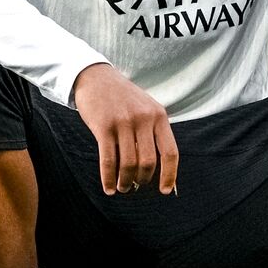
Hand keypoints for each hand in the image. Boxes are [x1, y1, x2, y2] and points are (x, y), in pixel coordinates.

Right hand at [73, 63, 178, 195]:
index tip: (164, 191)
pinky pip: (108, 160)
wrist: (96, 77)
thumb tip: (158, 168)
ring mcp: (123, 122)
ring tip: (122, 188)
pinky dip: (108, 178)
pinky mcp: (103, 126)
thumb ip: (154, 132)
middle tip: (135, 185)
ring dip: (126, 181)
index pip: (170, 152)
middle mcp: (143, 118)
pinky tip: (108, 188)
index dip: (169, 175)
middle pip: (148, 162)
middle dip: (142, 179)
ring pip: (128, 163)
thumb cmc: (123, 98)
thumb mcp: (146, 108)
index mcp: (159, 115)